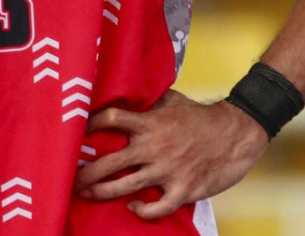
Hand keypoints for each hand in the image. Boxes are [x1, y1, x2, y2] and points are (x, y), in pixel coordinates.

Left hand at [73, 90, 267, 220]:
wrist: (235, 135)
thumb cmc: (201, 117)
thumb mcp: (172, 100)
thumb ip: (148, 101)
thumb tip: (128, 93)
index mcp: (150, 123)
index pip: (111, 119)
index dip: (90, 123)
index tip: (76, 130)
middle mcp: (154, 147)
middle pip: (109, 161)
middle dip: (86, 171)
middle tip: (70, 177)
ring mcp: (167, 170)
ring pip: (126, 185)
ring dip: (103, 191)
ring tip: (87, 193)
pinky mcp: (182, 189)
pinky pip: (157, 206)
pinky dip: (143, 210)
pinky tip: (133, 208)